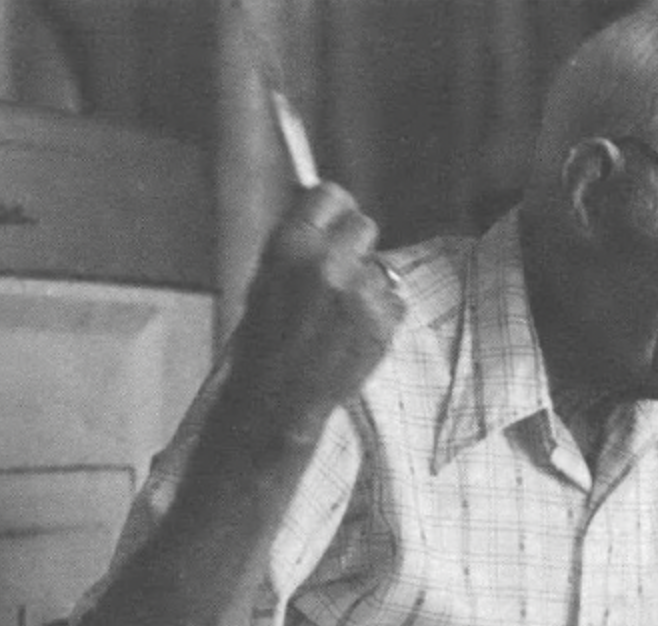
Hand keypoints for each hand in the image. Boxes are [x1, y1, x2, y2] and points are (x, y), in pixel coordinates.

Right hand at [223, 183, 405, 442]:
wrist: (275, 398)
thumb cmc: (263, 340)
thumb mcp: (264, 279)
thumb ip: (298, 245)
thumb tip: (325, 216)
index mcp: (290, 246)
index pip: (332, 195)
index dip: (334, 210)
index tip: (334, 222)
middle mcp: (327, 263)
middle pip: (365, 225)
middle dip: (355, 245)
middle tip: (341, 270)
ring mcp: (359, 295)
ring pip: (381, 268)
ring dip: (368, 283)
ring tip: (341, 314)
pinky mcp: (382, 324)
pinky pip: (394, 301)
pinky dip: (380, 314)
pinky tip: (353, 333)